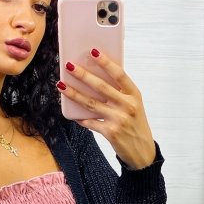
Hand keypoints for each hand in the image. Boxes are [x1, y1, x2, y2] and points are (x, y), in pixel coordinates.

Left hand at [57, 48, 156, 168]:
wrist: (142, 151)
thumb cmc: (135, 124)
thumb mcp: (134, 105)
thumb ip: (119, 92)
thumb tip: (95, 77)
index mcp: (134, 95)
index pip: (119, 74)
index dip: (106, 62)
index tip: (93, 51)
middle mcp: (127, 106)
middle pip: (101, 87)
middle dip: (83, 75)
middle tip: (69, 65)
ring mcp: (118, 119)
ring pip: (91, 103)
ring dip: (74, 94)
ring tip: (61, 85)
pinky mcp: (110, 132)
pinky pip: (90, 122)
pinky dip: (80, 117)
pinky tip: (71, 112)